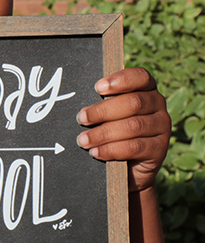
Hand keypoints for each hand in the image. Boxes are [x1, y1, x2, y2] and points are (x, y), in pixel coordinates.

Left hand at [76, 67, 170, 191]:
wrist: (128, 165)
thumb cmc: (112, 129)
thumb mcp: (109, 113)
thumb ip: (103, 102)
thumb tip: (80, 103)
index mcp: (146, 88)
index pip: (140, 77)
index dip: (120, 80)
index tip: (97, 87)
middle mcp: (158, 104)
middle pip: (133, 103)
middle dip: (102, 111)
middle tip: (81, 118)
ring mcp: (162, 127)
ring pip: (132, 126)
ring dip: (103, 133)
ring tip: (83, 140)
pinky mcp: (159, 149)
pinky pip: (135, 147)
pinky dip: (111, 149)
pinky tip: (96, 152)